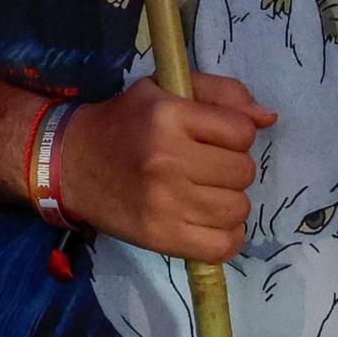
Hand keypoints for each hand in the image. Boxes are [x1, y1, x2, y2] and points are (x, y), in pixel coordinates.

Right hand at [54, 74, 273, 261]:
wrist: (70, 163)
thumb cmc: (125, 122)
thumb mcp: (165, 90)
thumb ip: (220, 94)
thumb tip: (267, 118)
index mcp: (168, 115)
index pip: (242, 131)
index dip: (234, 134)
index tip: (213, 138)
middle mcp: (167, 158)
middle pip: (244, 172)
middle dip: (231, 168)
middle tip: (204, 167)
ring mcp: (164, 202)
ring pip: (238, 209)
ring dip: (228, 202)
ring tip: (203, 194)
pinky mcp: (160, 237)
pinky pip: (223, 246)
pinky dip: (224, 237)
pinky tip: (207, 222)